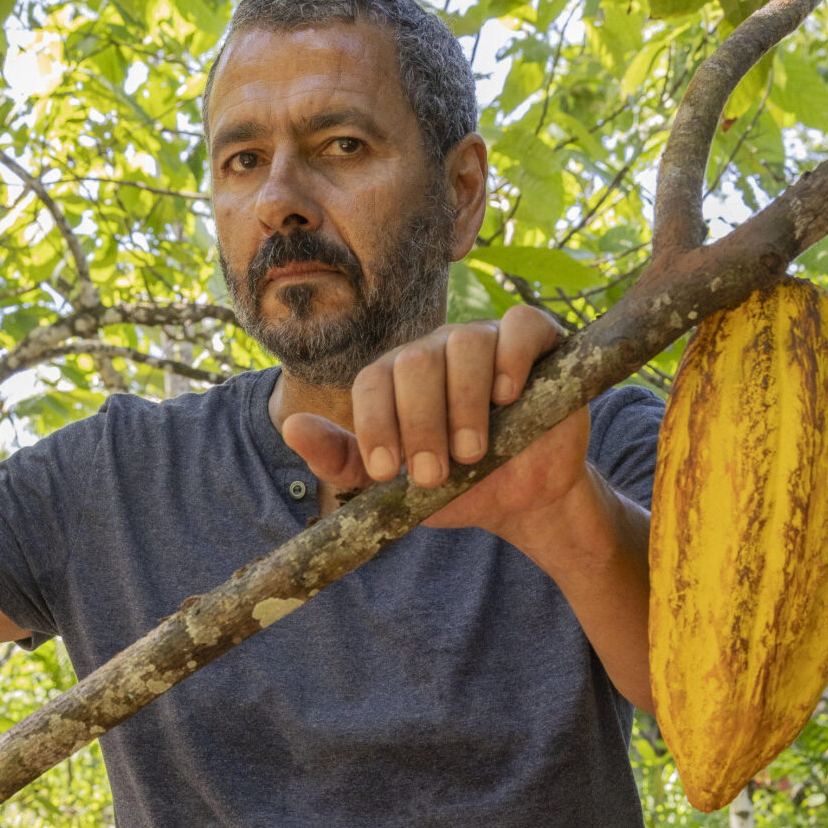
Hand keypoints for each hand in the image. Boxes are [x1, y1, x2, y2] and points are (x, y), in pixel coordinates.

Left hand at [281, 307, 590, 537]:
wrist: (522, 500)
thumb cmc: (456, 487)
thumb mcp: (393, 488)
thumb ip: (342, 460)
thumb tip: (291, 427)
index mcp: (398, 379)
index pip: (374, 380)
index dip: (376, 423)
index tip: (388, 472)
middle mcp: (437, 352)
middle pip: (416, 362)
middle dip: (420, 424)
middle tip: (434, 475)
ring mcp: (486, 341)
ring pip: (465, 344)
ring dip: (464, 404)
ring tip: (472, 453)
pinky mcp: (537, 342)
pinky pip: (520, 326)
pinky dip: (511, 357)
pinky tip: (508, 395)